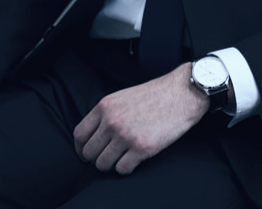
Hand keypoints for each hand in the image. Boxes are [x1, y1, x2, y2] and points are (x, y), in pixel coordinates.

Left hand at [73, 62, 208, 174]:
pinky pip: (122, 169)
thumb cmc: (155, 94)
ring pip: (103, 164)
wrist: (182, 93)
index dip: (81, 148)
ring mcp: (125, 135)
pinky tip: (135, 158)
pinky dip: (126, 168)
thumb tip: (95, 134)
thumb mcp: (123, 96)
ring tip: (122, 157)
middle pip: (89, 153)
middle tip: (108, 156)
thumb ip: (107, 113)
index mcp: (105, 106)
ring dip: (111, 164)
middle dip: (96, 158)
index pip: (79, 134)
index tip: (88, 152)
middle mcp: (111, 121)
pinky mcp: (141, 148)